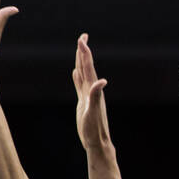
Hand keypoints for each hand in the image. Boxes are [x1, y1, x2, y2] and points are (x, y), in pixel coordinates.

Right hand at [73, 32, 109, 150]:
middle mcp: (91, 90)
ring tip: (79, 50)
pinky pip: (79, 85)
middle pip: (86, 66)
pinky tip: (76, 73)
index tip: (81, 39)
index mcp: (93, 89)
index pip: (87, 67)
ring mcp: (87, 96)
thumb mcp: (93, 112)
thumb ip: (96, 96)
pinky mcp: (83, 102)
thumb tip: (102, 81)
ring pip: (83, 74)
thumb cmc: (94, 129)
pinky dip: (77, 77)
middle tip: (82, 36)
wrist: (96, 141)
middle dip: (83, 51)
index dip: (84, 53)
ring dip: (80, 62)